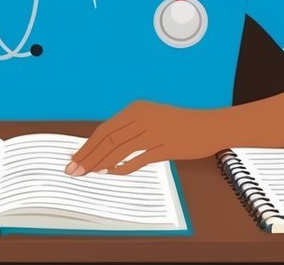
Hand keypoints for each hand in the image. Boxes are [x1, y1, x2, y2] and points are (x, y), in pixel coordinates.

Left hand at [67, 101, 220, 176]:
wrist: (209, 126)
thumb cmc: (180, 125)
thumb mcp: (152, 119)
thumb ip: (130, 132)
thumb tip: (106, 153)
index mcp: (136, 109)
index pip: (104, 129)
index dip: (87, 146)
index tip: (74, 158)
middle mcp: (143, 117)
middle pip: (107, 138)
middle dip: (88, 156)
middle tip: (73, 170)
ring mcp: (154, 131)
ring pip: (119, 148)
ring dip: (100, 163)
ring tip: (87, 174)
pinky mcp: (166, 145)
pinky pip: (139, 158)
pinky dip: (123, 167)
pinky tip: (112, 173)